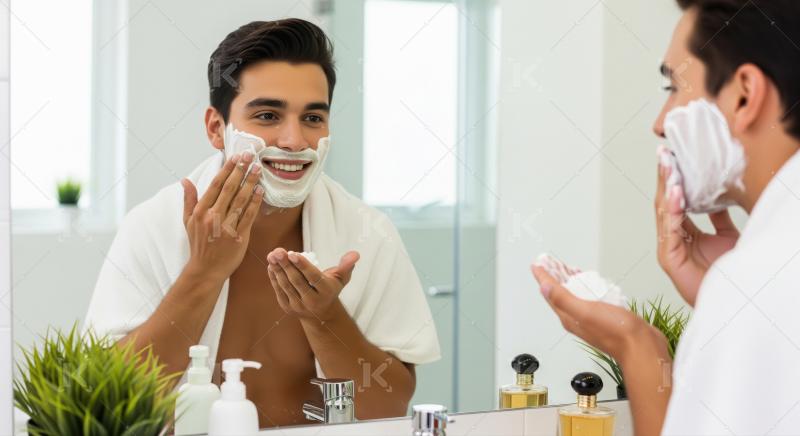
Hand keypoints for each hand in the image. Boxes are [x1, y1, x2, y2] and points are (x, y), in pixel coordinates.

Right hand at [181, 152, 262, 282]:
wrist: (206, 269)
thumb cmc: (198, 244)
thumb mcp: (188, 222)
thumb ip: (189, 200)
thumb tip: (185, 180)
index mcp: (200, 211)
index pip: (216, 185)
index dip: (227, 169)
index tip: (236, 157)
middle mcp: (212, 217)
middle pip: (230, 189)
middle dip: (241, 170)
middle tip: (250, 156)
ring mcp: (226, 227)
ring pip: (241, 200)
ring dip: (251, 182)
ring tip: (258, 169)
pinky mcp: (239, 236)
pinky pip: (249, 216)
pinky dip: (255, 202)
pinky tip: (261, 190)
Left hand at [266, 248, 359, 320]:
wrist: (321, 314)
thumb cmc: (330, 288)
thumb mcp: (341, 278)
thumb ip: (346, 265)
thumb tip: (354, 254)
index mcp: (327, 292)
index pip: (313, 277)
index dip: (302, 265)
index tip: (292, 253)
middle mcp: (312, 301)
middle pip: (297, 280)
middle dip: (286, 265)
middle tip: (278, 251)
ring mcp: (299, 306)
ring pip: (286, 285)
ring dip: (278, 269)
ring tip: (272, 255)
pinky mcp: (288, 308)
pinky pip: (279, 291)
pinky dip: (274, 278)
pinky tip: (271, 266)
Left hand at [531, 265, 661, 359]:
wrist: (642, 348)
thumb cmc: (616, 332)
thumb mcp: (585, 311)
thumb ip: (563, 299)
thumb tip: (544, 287)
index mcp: (569, 317)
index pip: (550, 293)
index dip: (543, 277)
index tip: (537, 264)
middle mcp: (577, 318)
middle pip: (560, 294)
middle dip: (554, 278)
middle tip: (549, 264)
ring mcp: (591, 318)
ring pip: (575, 297)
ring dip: (570, 283)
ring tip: (566, 271)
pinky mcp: (605, 317)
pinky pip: (591, 299)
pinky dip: (588, 288)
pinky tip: (593, 284)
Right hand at [655, 160, 738, 305]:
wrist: (732, 300)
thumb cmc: (728, 274)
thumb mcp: (727, 236)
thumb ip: (719, 218)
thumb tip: (718, 197)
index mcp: (684, 234)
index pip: (675, 200)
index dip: (673, 178)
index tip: (673, 156)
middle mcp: (672, 239)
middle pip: (665, 202)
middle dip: (664, 177)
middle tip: (664, 154)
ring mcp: (668, 248)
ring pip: (663, 212)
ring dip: (666, 188)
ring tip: (669, 167)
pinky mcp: (669, 258)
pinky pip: (669, 230)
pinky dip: (673, 210)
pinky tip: (677, 194)